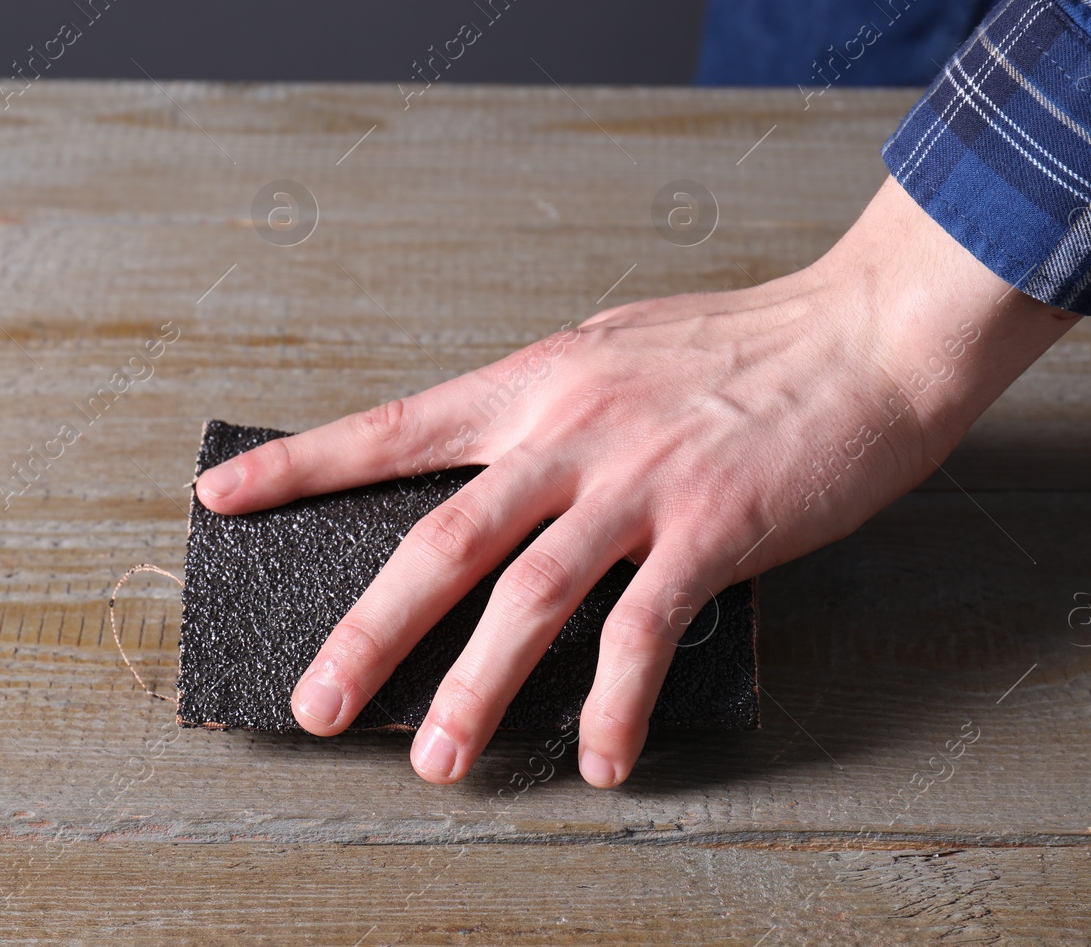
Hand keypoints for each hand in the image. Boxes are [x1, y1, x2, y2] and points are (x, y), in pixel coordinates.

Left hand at [196, 177, 1079, 786]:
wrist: (865, 333)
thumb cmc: (745, 343)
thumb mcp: (617, 348)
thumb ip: (550, 405)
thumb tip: (503, 464)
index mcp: (536, 382)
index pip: (394, 426)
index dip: (301, 465)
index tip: (225, 499)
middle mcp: (570, 431)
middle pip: (441, 539)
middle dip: (367, 630)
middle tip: (315, 703)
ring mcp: (638, 483)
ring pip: (528, 598)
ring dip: (475, 688)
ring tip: (437, 759)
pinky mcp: (712, 529)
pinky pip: (644, 632)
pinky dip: (614, 703)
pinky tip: (599, 755)